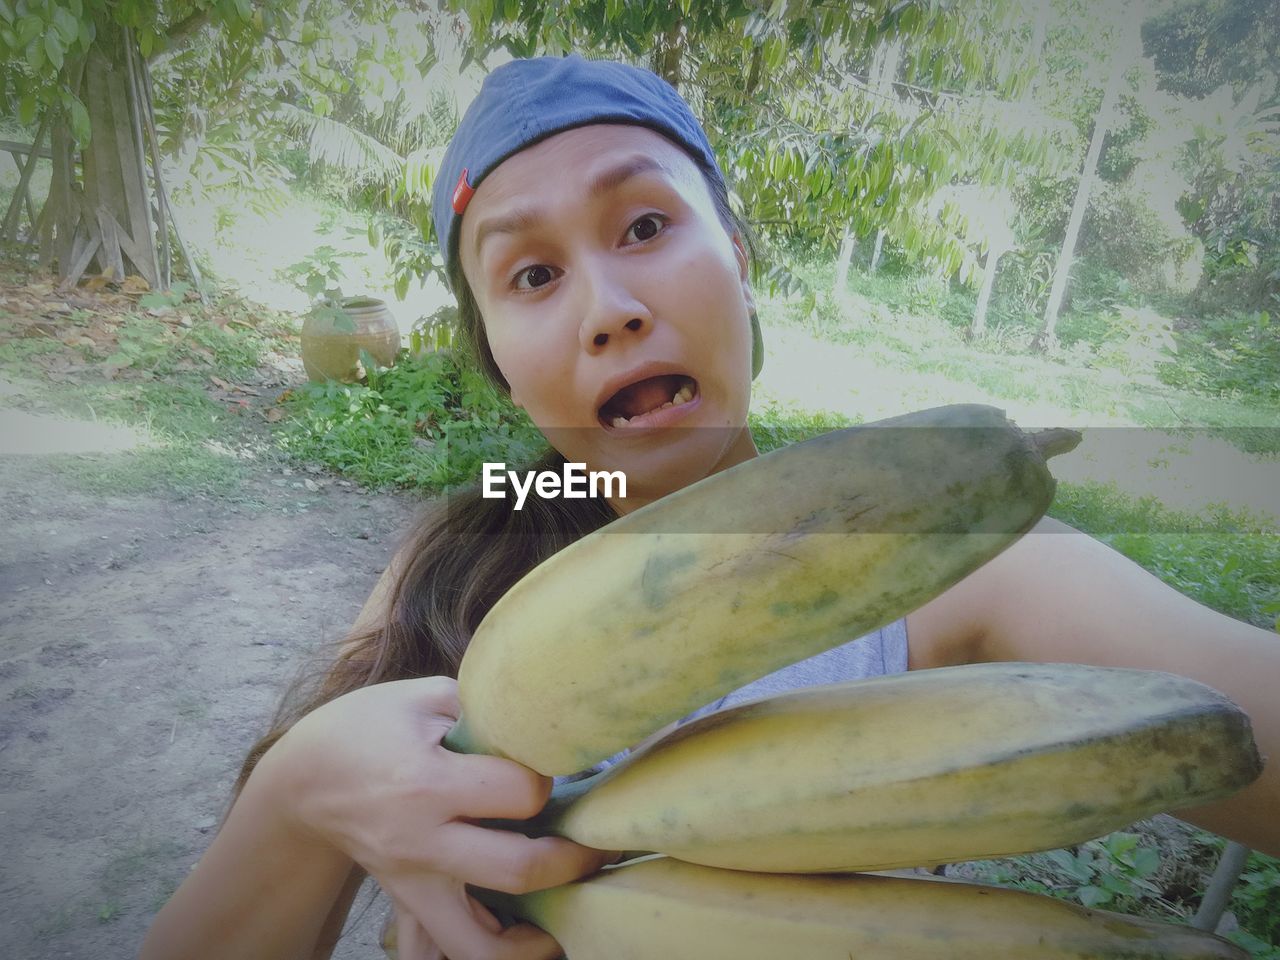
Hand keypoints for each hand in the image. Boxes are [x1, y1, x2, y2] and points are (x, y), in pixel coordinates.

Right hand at [269, 677, 607, 959]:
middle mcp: (422, 841)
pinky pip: (447, 951)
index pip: (519, 793)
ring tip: (570, 916)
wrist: (304, 780)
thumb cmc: (367, 727)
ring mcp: (414, 882)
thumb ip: (484, 708)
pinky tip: (529, 936)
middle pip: (518, 871)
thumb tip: (545, 720)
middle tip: (599, 842)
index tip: (551, 766)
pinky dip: (495, 951)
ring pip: (480, 946)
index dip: (547, 777)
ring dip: (535, 941)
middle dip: (573, 858)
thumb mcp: (421, 697)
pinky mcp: (409, 902)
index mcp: (428, 783)